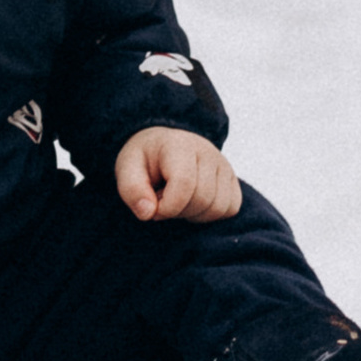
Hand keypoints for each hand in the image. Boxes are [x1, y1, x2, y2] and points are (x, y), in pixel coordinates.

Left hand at [115, 127, 239, 223]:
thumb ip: (132, 190)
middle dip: (178, 211)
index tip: (153, 207)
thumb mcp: (127, 169)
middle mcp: (208, 152)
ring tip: (177, 201)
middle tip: (162, 200)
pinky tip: (193, 204)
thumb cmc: (144, 160)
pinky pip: (230, 208)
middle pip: (203, 199)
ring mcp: (224, 165)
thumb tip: (148, 213)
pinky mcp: (233, 179)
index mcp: (179, 145)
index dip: (167, 206)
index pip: (184, 184)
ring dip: (194, 215)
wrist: (161, 146)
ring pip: (219, 207)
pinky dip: (210, 214)